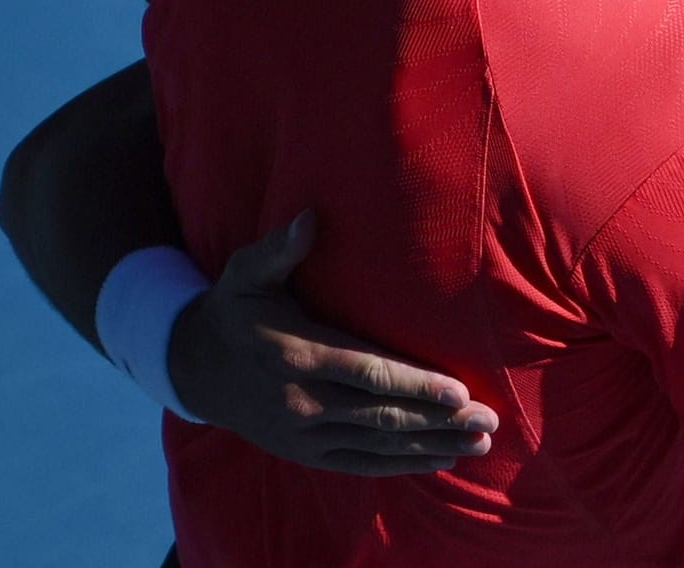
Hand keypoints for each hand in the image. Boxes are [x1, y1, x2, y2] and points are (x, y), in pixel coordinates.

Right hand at [168, 211, 498, 475]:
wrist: (194, 368)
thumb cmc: (236, 310)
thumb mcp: (248, 273)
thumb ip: (281, 249)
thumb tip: (309, 218)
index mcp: (298, 354)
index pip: (368, 373)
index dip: (415, 385)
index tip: (459, 391)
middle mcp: (303, 401)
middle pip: (383, 415)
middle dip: (439, 420)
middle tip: (489, 422)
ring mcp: (304, 434)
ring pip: (379, 443)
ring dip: (432, 446)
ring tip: (479, 444)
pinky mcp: (305, 453)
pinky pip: (360, 463)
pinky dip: (402, 465)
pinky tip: (441, 460)